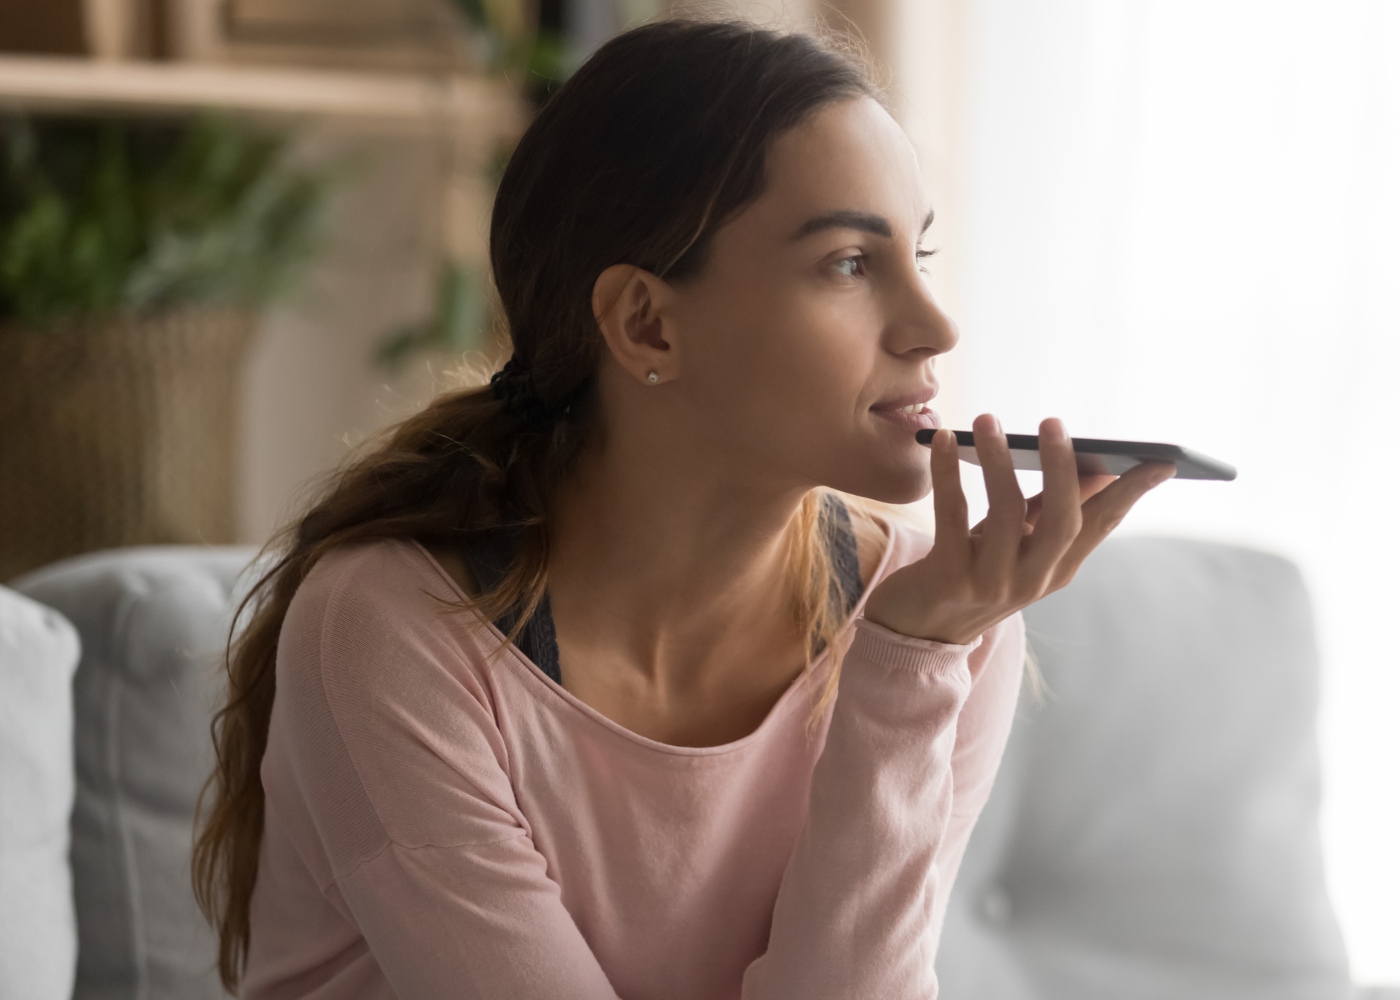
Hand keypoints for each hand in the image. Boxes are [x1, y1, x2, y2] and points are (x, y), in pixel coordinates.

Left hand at [862, 414, 1175, 644]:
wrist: (916, 628)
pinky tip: (941, 439)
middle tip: (1053, 422)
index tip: (1163, 461)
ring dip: (997, 460)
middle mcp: (1032, 579)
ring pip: (1004, 513)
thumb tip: (1098, 466)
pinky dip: (947, 474)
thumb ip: (1050, 508)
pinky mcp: (948, 579)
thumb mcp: (1018, 542)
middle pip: (1062, 522)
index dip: (1131, 493)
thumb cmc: (972, 569)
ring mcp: (992, 583)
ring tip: (987, 420)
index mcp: (1058, 568)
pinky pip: (951, 518)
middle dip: (1062, 469)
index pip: (1103, 525)